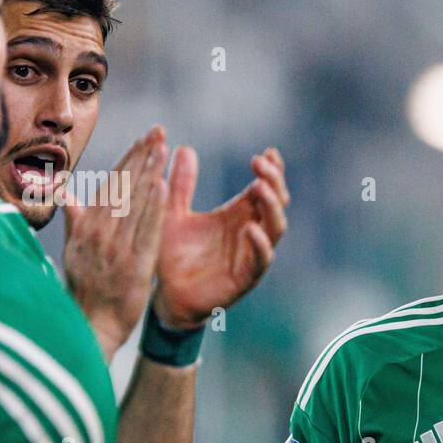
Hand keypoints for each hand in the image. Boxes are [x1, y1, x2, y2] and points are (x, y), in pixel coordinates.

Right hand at [63, 126, 168, 361]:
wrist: (90, 328)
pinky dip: (153, 207)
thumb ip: (75, 222)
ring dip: (149, 172)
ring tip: (163, 147)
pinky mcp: (134, 265)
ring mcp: (115, 248)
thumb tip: (68, 195)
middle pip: (123, 187)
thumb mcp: (74, 253)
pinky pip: (146, 230)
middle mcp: (99, 233)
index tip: (144, 139)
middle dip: (142, 157)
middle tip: (159, 131)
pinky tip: (163, 184)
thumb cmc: (84, 292)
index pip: (110, 186)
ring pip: (134, 203)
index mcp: (87, 228)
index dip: (128, 160)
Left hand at [152, 146, 287, 330]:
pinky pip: (261, 260)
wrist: (165, 295)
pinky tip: (251, 229)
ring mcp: (251, 255)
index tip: (268, 151)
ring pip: (276, 228)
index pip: (264, 188)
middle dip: (274, 181)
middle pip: (276, 203)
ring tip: (260, 187)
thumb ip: (181, 184)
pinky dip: (260, 244)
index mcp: (237, 215)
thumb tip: (184, 148)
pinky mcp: (245, 278)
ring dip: (272, 207)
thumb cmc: (171, 255)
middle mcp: (249, 232)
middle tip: (261, 164)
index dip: (271, 170)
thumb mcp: (173, 213)